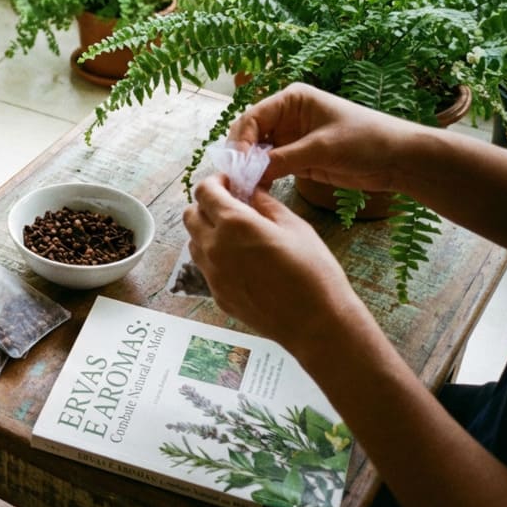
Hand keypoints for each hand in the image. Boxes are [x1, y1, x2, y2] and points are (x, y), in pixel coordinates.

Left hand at [183, 174, 373, 356]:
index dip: (215, 182)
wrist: (316, 324)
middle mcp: (214, 248)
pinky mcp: (217, 295)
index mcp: (234, 225)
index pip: (204, 191)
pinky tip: (241, 260)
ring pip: (194, 242)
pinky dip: (215, 256)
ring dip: (207, 231)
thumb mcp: (295, 226)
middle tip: (230, 205)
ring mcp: (212, 274)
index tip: (229, 183)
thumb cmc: (313, 272)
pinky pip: (205, 267)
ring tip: (236, 234)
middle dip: (206, 205)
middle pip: (190, 215)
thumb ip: (266, 204)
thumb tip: (251, 191)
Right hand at [230, 82, 418, 191]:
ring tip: (242, 188)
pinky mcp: (297, 158)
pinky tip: (255, 190)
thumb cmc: (365, 140)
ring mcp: (290, 138)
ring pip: (256, 153)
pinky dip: (261, 177)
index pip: (252, 118)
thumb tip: (248, 172)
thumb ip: (283, 159)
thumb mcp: (321, 148)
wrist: (398, 159)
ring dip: (249, 169)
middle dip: (241, 156)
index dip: (241, 141)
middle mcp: (286, 116)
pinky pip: (270, 166)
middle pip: (249, 135)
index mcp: (291, 100)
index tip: (237, 165)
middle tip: (236, 179)